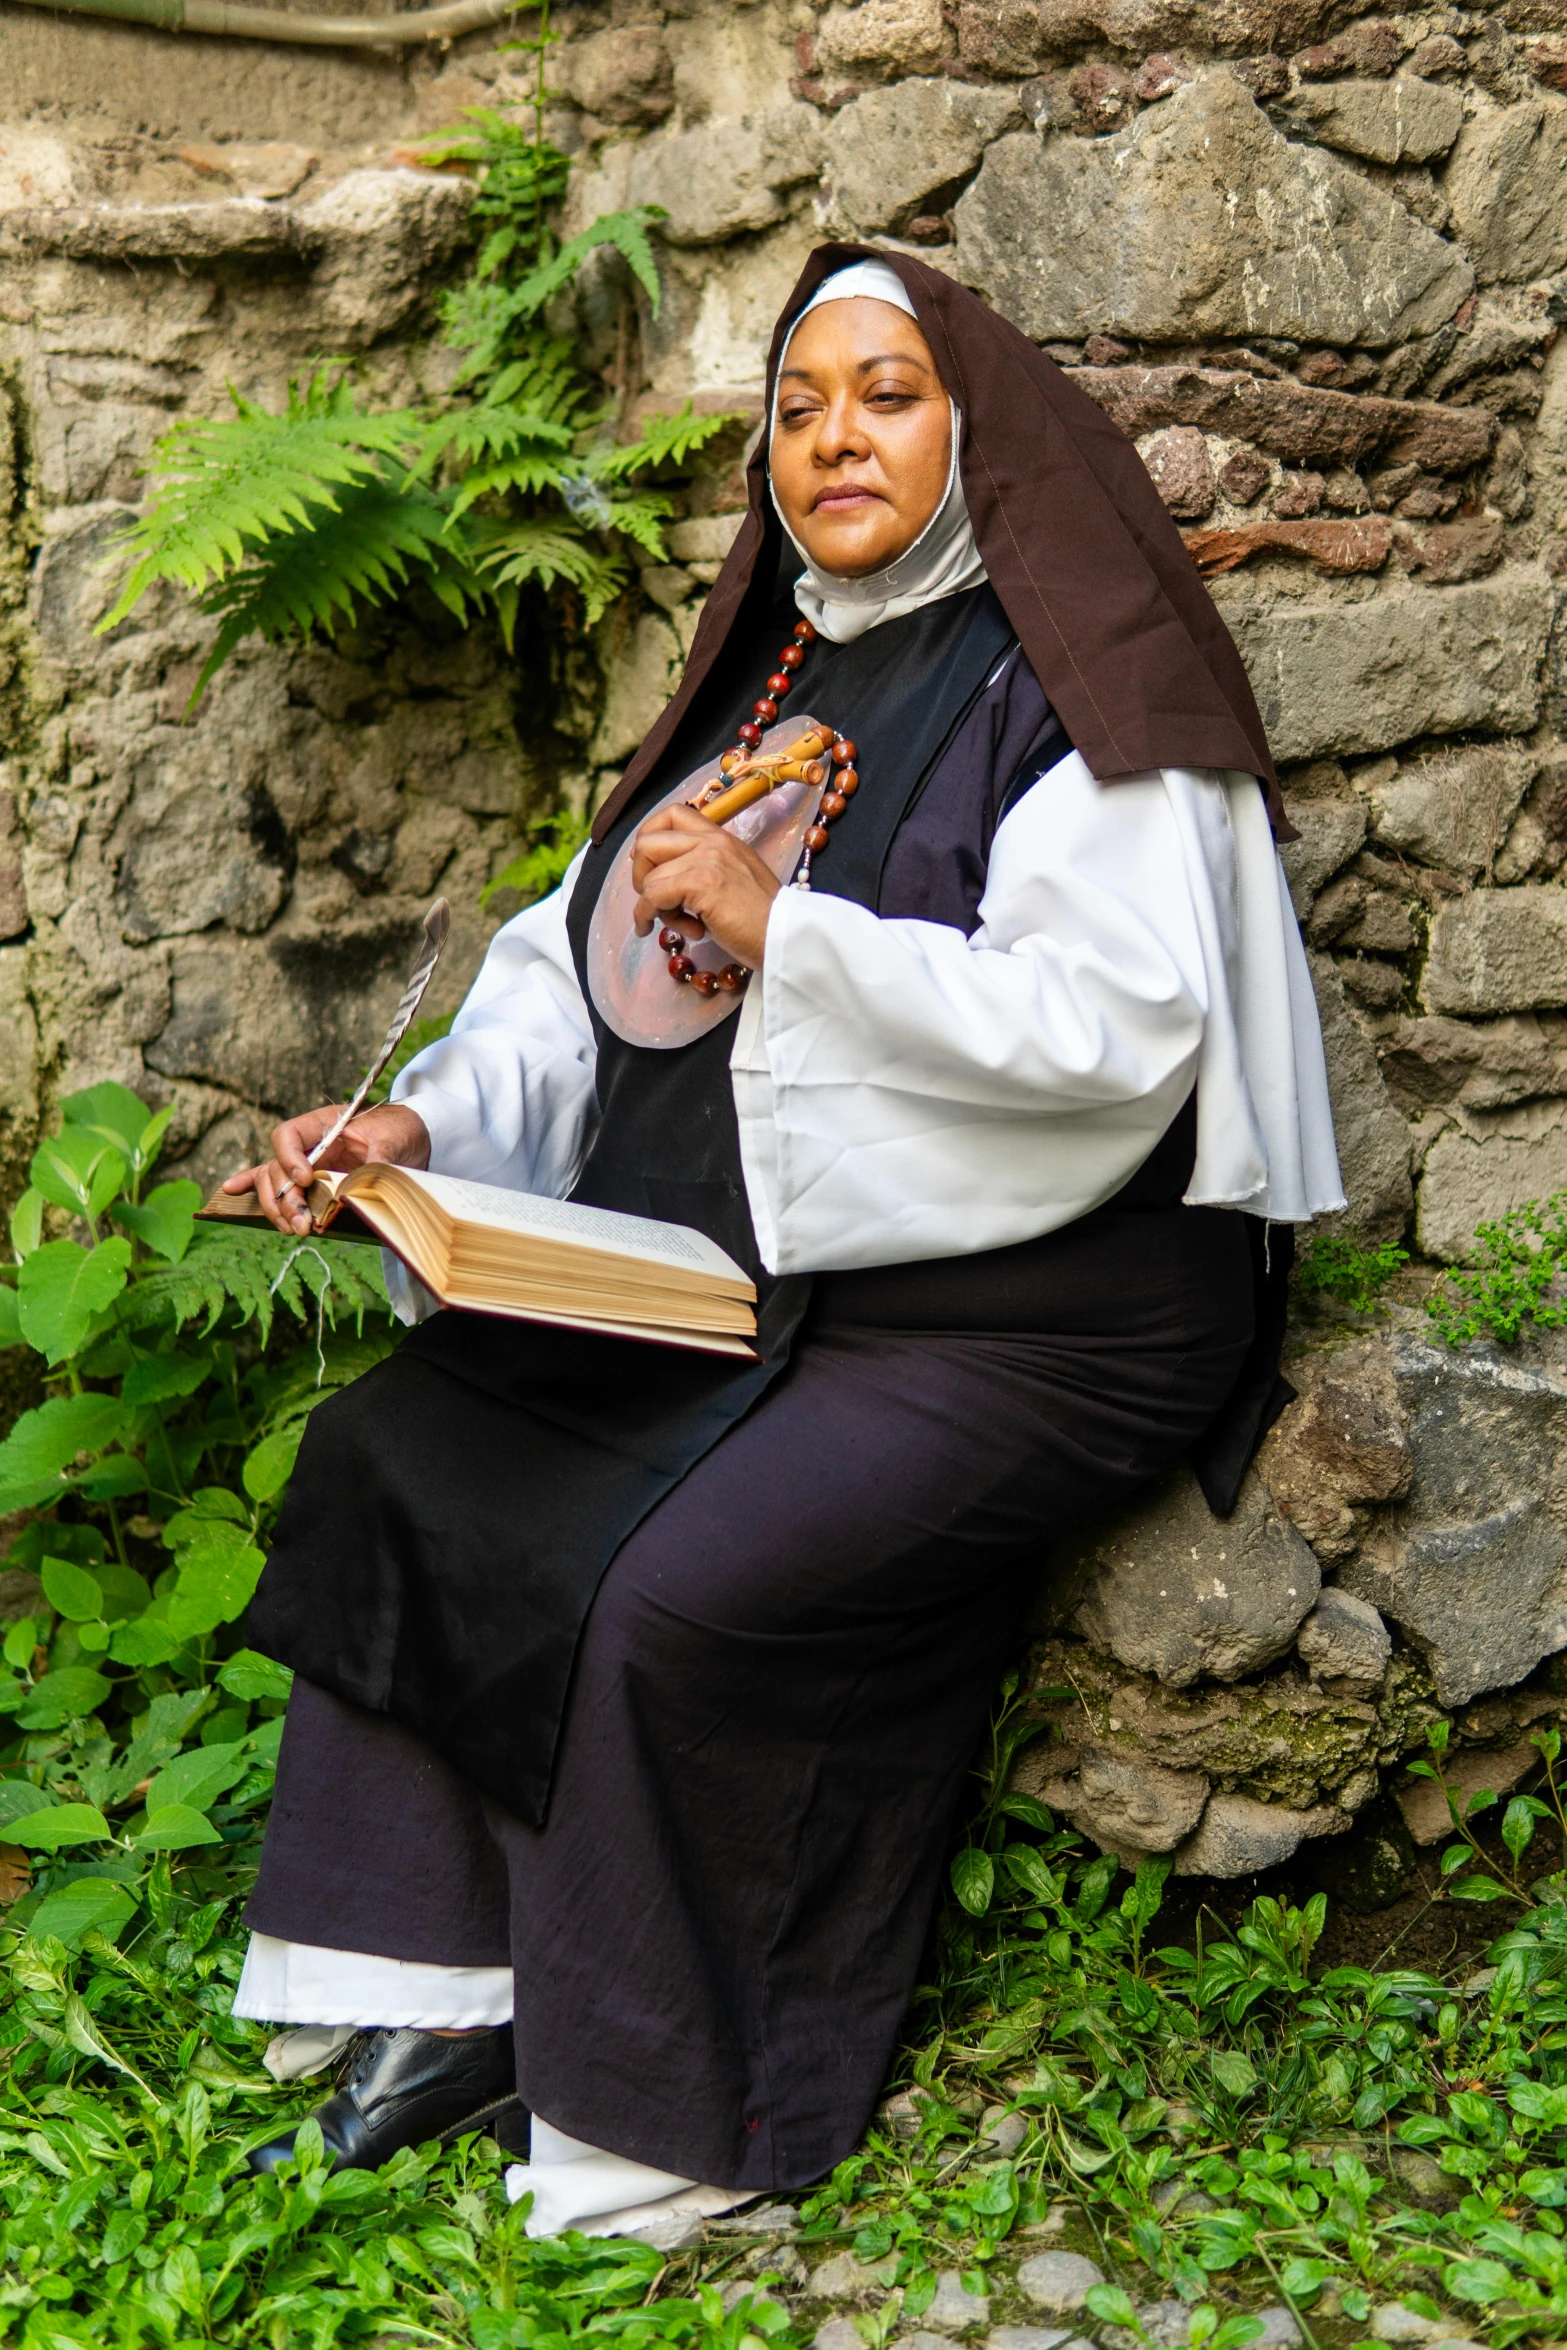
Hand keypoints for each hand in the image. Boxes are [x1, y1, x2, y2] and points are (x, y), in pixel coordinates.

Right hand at [223, 1102, 430, 1234]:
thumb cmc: (401, 1132)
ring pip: (273, 1183)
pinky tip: (230, 1192)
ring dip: (277, 1209)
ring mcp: (306, 1163)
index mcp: (323, 1125)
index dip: (289, 1159)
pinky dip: (252, 1188)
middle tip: (302, 1223)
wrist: (415, 1138)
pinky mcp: (312, 1181)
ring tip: (294, 1230)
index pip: (288, 1136)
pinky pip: (277, 1183)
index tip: (306, 1180)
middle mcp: (308, 1144)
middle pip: (276, 1167)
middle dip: (284, 1198)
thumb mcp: (393, 1142)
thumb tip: (358, 1186)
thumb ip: (376, 1160)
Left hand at [631, 804, 781, 969]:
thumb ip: (704, 869)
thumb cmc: (762, 919)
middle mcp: (712, 840)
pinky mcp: (701, 883)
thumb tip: (662, 876)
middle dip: (641, 875)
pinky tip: (671, 933)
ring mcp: (706, 859)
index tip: (651, 867)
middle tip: (656, 901)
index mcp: (721, 837)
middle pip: (647, 841)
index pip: (672, 815)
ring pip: (648, 877)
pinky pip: (652, 897)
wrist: (786, 936)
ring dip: (655, 907)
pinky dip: (649, 917)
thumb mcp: (733, 880)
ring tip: (683, 924)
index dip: (650, 838)